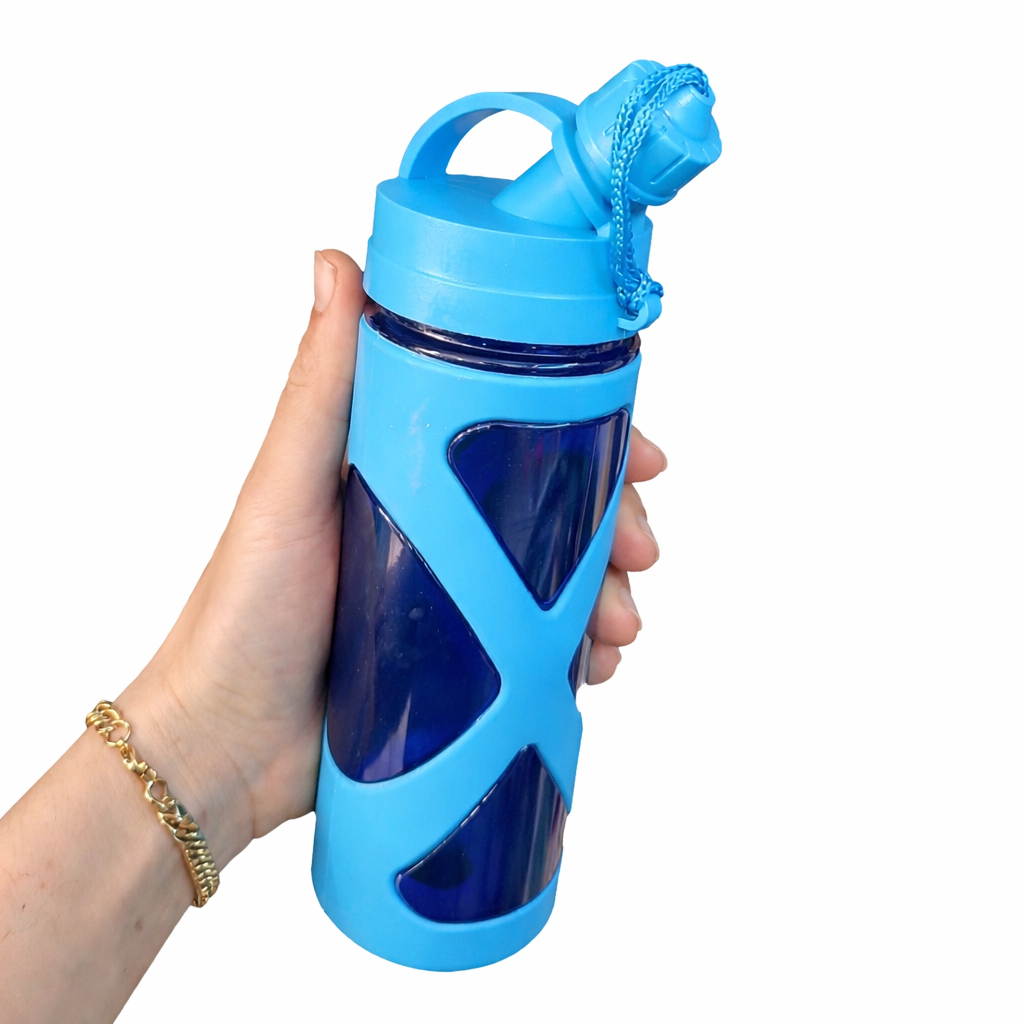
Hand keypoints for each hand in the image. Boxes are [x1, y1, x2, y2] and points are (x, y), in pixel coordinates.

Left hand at [118, 249, 667, 866]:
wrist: (227, 747)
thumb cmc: (244, 611)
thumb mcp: (287, 486)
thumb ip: (322, 383)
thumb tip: (336, 261)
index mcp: (407, 467)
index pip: (518, 426)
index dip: (590, 432)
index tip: (639, 452)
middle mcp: (439, 523)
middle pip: (555, 503)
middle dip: (613, 523)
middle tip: (640, 554)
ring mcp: (453, 594)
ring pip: (558, 577)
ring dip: (607, 592)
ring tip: (617, 630)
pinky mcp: (459, 660)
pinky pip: (541, 644)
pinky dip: (580, 650)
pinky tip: (595, 666)